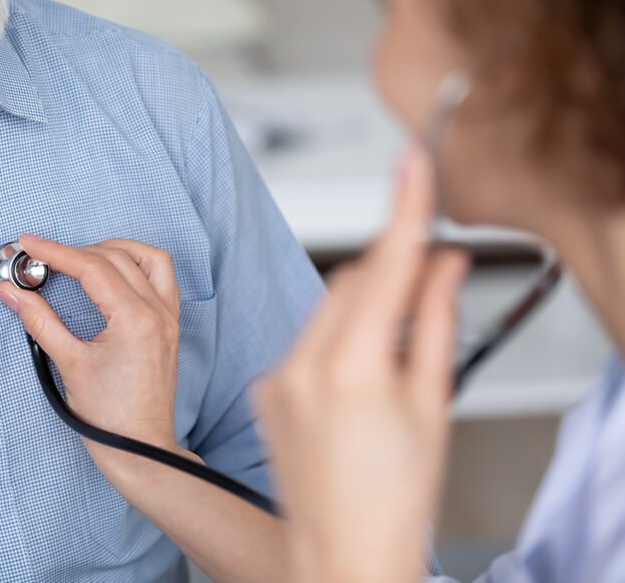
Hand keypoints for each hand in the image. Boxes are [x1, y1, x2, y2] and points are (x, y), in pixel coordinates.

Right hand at [0, 235, 195, 478]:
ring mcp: (169, 320)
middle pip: (116, 258)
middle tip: (44, 258)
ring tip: (83, 257)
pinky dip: (138, 267)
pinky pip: (163, 280)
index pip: (92, 268)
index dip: (56, 252)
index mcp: (135, 320)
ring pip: (151, 260)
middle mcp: (158, 313)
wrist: (140, 450)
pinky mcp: (169, 329)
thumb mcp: (69, 364)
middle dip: (77, 251)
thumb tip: (13, 292)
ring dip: (117, 250)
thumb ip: (39, 321)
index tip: (30, 244)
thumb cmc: (109, 417)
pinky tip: (115, 275)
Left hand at [254, 147, 469, 582]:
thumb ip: (434, 323)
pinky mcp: (265, 391)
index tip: (410, 164)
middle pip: (351, 282)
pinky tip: (351, 380)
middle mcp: (304, 367)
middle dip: (387, 275)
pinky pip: (302, 340)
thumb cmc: (394, 499)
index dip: (402, 209)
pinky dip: (331, 340)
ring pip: (324, 309)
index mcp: (355, 369)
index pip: (385, 267)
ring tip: (388, 358)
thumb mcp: (432, 405)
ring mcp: (278, 379)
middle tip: (425, 287)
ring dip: (359, 310)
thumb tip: (442, 265)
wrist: (342, 552)